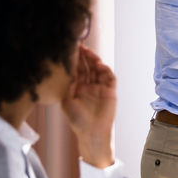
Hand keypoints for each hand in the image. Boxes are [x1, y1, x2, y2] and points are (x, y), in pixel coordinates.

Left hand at [61, 46, 115, 168]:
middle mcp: (90, 86)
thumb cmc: (77, 120)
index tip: (71, 49)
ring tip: (89, 52)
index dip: (76, 59)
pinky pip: (109, 78)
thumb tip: (67, 70)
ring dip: (95, 60)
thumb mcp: (66, 101)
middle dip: (85, 56)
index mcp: (79, 88)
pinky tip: (100, 65)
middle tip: (80, 45)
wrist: (91, 133)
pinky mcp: (110, 92)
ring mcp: (101, 88)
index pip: (78, 70)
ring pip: (99, 70)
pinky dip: (106, 70)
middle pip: (89, 67)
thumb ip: (68, 86)